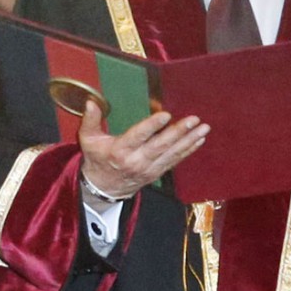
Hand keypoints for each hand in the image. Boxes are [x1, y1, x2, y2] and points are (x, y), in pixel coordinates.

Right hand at [79, 100, 209, 200]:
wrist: (104, 188)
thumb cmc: (96, 158)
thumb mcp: (88, 139)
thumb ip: (90, 120)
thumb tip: (91, 102)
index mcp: (119, 150)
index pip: (138, 136)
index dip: (152, 126)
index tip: (165, 115)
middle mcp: (136, 160)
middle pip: (160, 145)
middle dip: (179, 132)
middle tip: (193, 120)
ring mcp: (149, 168)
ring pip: (172, 154)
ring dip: (189, 140)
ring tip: (203, 128)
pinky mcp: (157, 173)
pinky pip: (175, 161)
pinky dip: (188, 150)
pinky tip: (199, 140)